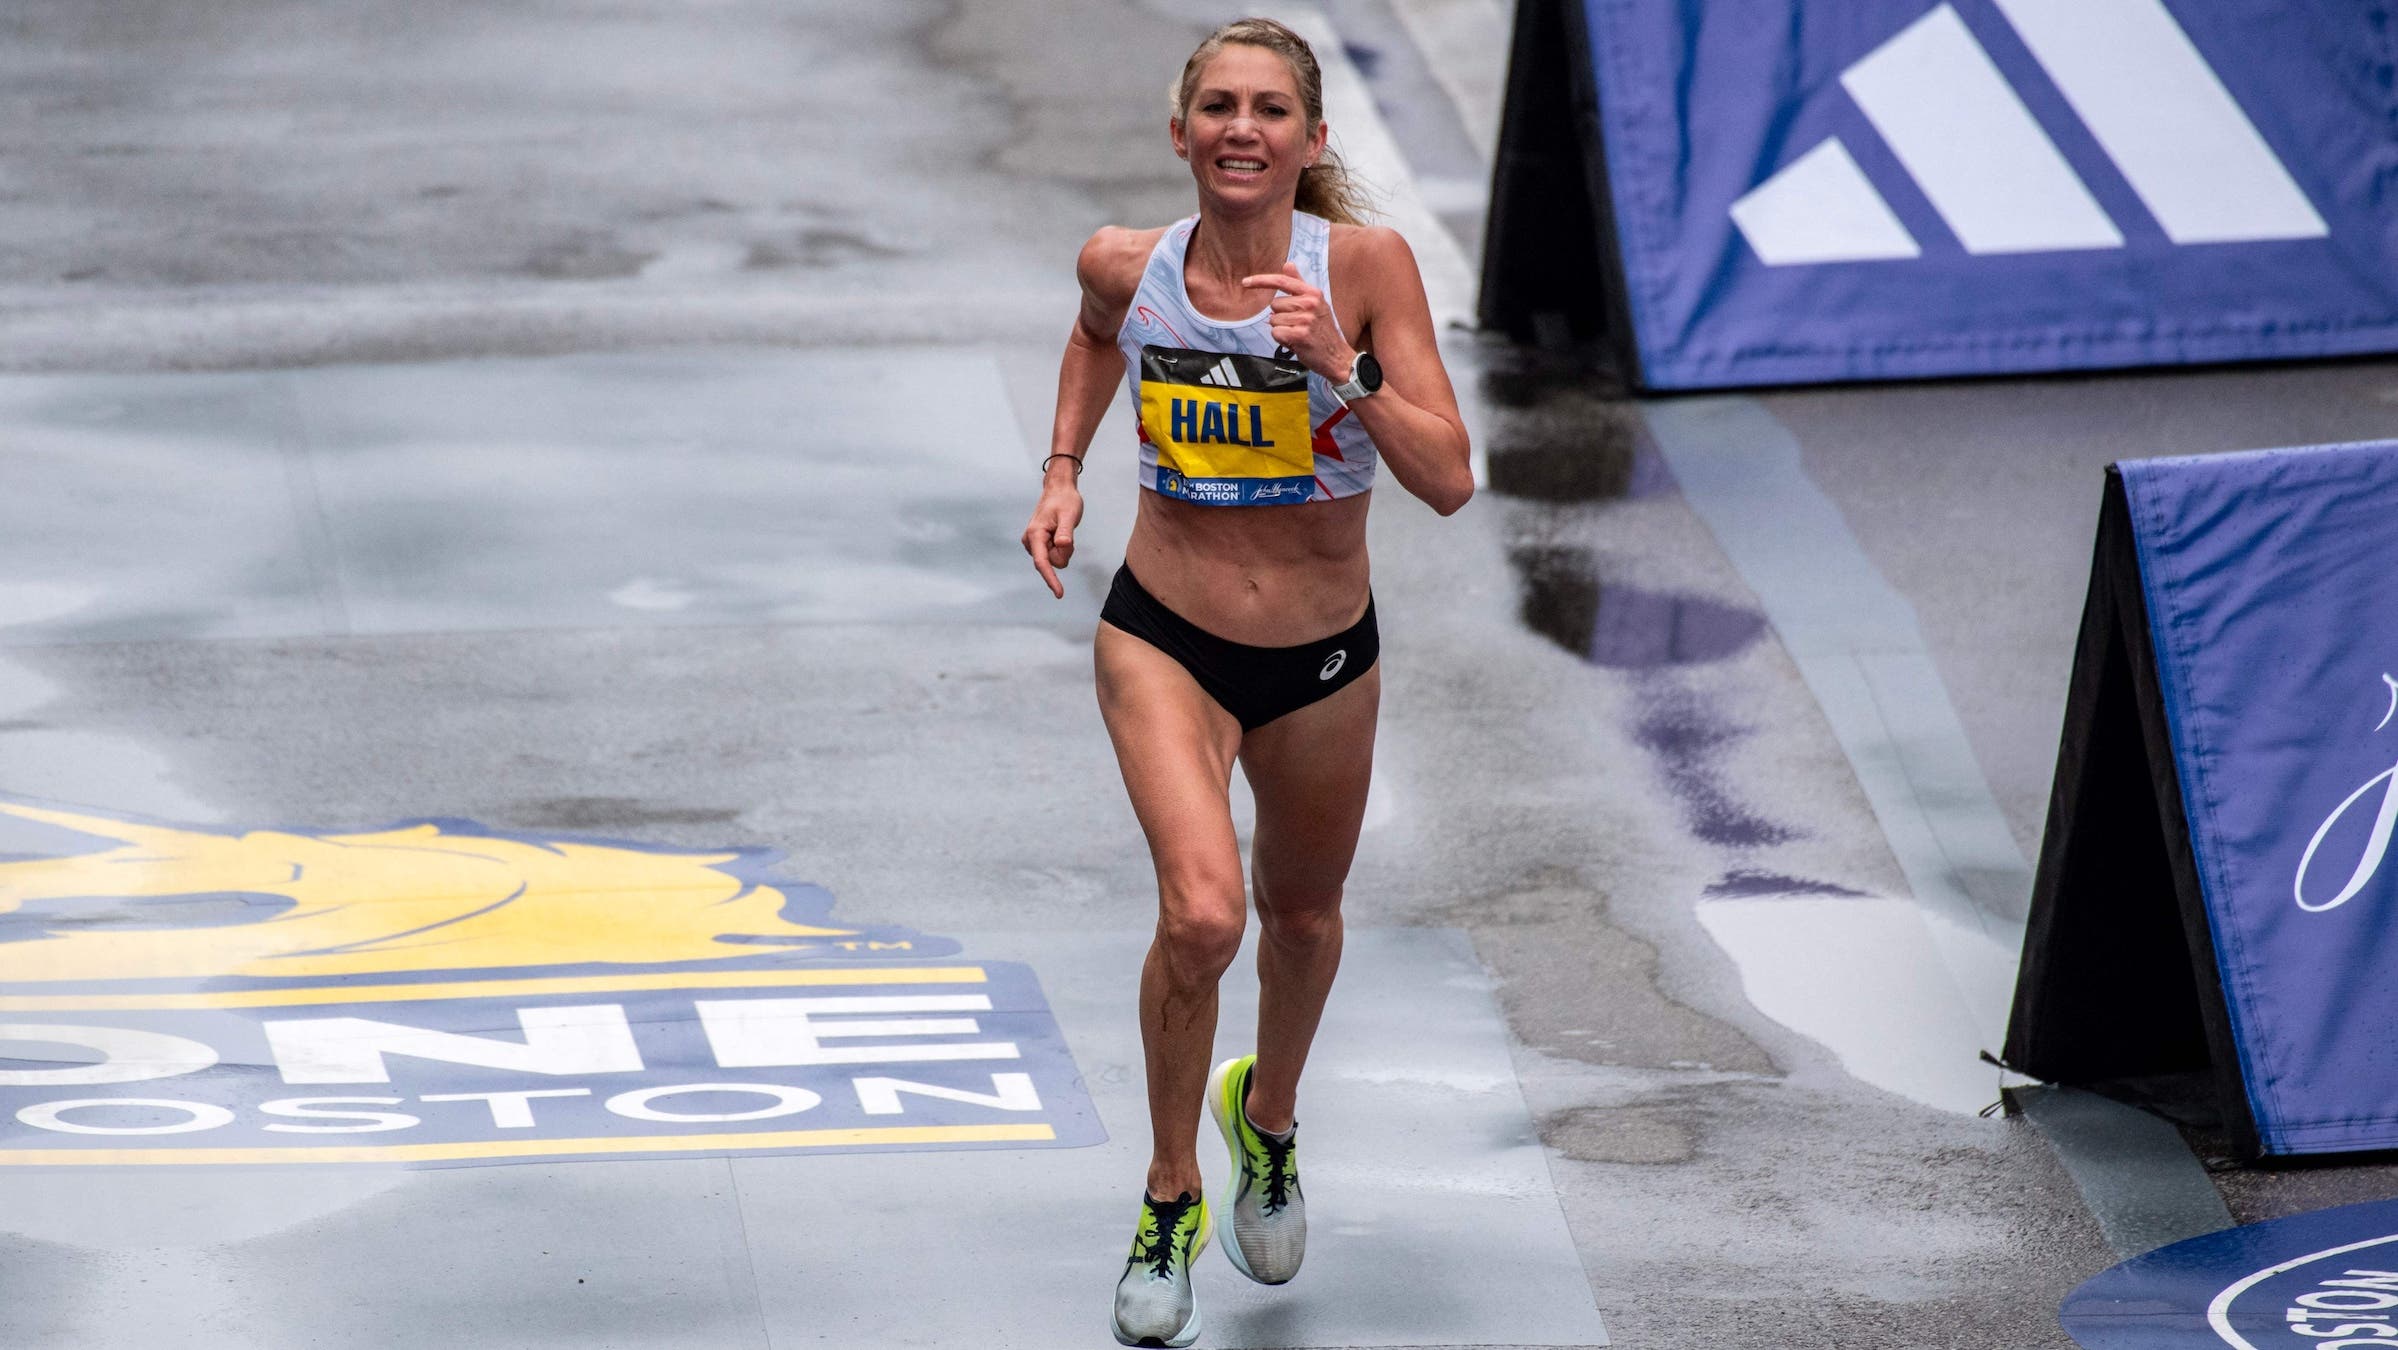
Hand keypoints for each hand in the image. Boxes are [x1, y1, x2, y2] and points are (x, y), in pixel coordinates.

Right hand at [1020, 484, 1082, 598]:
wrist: (1059, 490)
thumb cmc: (1064, 500)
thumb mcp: (1069, 515)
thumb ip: (1066, 532)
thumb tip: (1062, 545)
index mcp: (1035, 534)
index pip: (1042, 563)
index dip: (1051, 579)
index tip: (1059, 593)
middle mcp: (1030, 541)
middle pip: (1053, 562)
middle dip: (1064, 552)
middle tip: (1067, 533)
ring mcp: (1033, 543)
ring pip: (1054, 560)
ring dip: (1063, 549)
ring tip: (1063, 530)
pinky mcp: (1038, 544)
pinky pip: (1054, 555)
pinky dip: (1061, 548)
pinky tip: (1060, 534)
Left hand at [1242, 265, 1353, 381]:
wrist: (1336, 356)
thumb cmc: (1322, 330)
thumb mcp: (1315, 303)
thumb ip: (1299, 284)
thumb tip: (1287, 264)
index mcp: (1313, 293)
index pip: (1281, 281)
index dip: (1261, 281)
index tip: (1245, 283)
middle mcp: (1310, 303)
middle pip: (1274, 305)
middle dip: (1281, 317)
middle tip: (1298, 326)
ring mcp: (1305, 319)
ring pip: (1273, 321)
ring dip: (1282, 330)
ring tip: (1298, 334)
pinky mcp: (1299, 334)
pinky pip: (1275, 333)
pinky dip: (1282, 339)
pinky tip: (1296, 342)